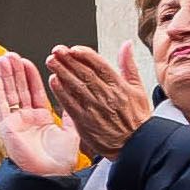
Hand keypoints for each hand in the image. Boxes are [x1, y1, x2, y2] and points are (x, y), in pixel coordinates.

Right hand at [0, 55, 84, 180]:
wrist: (52, 175)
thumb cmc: (61, 161)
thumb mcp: (72, 132)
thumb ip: (70, 115)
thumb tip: (74, 99)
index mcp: (42, 119)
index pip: (35, 91)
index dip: (31, 76)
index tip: (27, 61)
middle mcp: (27, 119)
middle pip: (19, 89)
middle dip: (15, 71)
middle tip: (11, 55)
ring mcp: (16, 123)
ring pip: (9, 94)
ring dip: (5, 76)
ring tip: (2, 59)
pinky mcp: (7, 128)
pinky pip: (1, 106)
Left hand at [42, 45, 151, 159]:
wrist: (135, 145)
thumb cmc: (137, 118)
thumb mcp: (138, 88)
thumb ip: (129, 65)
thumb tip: (126, 45)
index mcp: (119, 86)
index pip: (99, 65)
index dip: (85, 55)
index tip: (73, 48)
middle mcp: (106, 95)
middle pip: (84, 73)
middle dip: (68, 60)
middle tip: (56, 50)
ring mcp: (95, 108)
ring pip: (76, 86)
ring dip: (61, 72)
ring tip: (51, 61)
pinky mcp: (85, 121)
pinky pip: (71, 104)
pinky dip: (61, 92)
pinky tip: (53, 82)